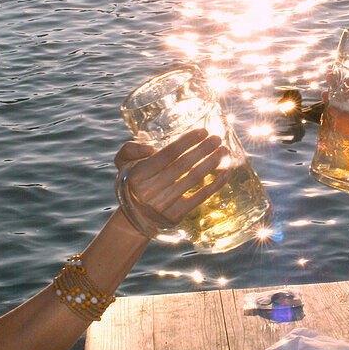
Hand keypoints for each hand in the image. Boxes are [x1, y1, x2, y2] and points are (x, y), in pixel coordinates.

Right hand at [114, 129, 230, 236]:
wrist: (133, 218)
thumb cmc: (132, 183)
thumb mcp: (122, 164)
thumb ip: (129, 149)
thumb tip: (150, 147)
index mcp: (138, 174)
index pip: (167, 154)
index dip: (187, 141)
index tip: (203, 131)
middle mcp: (150, 190)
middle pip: (183, 165)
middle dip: (203, 149)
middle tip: (218, 138)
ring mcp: (164, 204)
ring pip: (193, 180)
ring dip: (212, 163)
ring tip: (224, 151)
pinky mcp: (176, 215)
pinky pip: (200, 198)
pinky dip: (215, 185)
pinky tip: (226, 173)